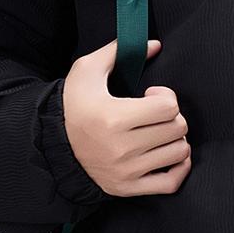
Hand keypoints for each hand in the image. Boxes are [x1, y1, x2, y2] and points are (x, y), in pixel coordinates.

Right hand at [63, 37, 191, 195]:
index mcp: (113, 118)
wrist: (54, 143)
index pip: (169, 107)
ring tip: (158, 132)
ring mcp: (126, 171)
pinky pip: (171, 183)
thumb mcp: (87, 70)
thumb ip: (119, 51)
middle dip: (172, 116)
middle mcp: (121, 148)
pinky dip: (179, 168)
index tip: (151, 96)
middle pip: (177, 128)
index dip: (166, 96)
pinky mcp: (127, 188)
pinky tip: (169, 154)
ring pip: (179, 152)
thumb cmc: (74, 104)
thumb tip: (154, 44)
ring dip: (175, 139)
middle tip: (155, 114)